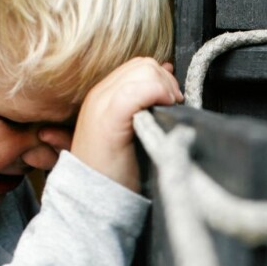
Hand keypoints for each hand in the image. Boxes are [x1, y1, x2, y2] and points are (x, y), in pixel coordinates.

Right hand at [71, 58, 182, 191]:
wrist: (93, 200)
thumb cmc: (116, 172)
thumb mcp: (130, 131)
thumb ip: (143, 101)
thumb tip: (168, 69)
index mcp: (103, 97)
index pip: (138, 66)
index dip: (161, 80)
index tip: (171, 104)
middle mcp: (99, 95)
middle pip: (143, 65)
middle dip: (166, 83)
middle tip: (172, 108)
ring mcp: (102, 104)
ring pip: (144, 70)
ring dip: (165, 88)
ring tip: (167, 112)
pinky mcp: (109, 118)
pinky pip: (138, 89)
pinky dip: (158, 94)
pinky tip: (163, 111)